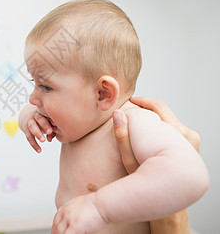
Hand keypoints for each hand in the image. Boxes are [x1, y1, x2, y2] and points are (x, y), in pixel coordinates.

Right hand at [18, 104, 54, 152]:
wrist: (29, 118)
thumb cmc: (44, 120)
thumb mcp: (49, 122)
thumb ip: (52, 128)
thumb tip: (50, 139)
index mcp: (43, 112)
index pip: (47, 114)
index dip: (51, 119)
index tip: (55, 125)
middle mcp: (35, 116)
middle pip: (39, 119)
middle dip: (45, 125)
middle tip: (50, 132)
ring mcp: (29, 122)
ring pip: (32, 127)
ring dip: (38, 133)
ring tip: (43, 141)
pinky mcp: (26, 130)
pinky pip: (29, 137)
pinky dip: (34, 144)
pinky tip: (39, 151)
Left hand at [52, 193, 107, 233]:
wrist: (103, 203)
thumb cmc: (99, 204)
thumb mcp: (83, 205)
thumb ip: (77, 211)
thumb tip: (78, 220)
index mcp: (68, 206)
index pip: (57, 218)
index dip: (55, 226)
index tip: (55, 230)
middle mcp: (67, 211)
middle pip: (56, 225)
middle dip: (55, 232)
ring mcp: (70, 219)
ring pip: (60, 232)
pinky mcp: (75, 226)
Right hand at [113, 98, 197, 233]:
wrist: (171, 209)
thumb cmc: (151, 188)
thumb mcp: (131, 162)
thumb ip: (123, 138)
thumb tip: (117, 114)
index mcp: (179, 136)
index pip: (160, 107)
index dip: (143, 101)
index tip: (131, 101)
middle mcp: (189, 136)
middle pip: (166, 112)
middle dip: (147, 108)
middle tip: (132, 110)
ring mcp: (193, 141)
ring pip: (171, 120)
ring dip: (155, 118)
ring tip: (139, 121)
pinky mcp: (192, 146)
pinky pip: (175, 129)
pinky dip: (162, 127)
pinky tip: (150, 133)